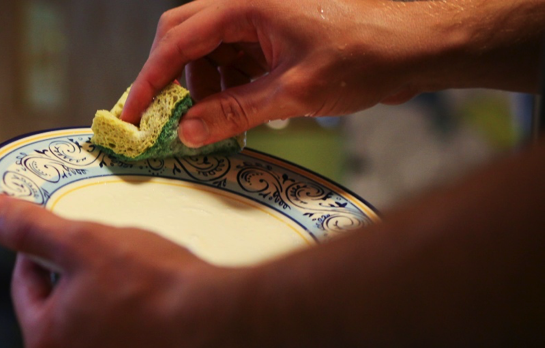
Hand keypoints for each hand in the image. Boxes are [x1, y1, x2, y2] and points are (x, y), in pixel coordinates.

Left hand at [0, 194, 255, 347]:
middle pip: (63, 322)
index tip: (70, 240)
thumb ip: (29, 228)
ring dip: (109, 323)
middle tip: (112, 266)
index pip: (28, 288)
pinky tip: (163, 325)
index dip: (45, 255)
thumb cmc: (156, 285)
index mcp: (46, 343)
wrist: (227, 325)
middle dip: (78, 293)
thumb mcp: (83, 241)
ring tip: (141, 294)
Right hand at [120, 0, 542, 146]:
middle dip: (172, 81)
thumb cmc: (364, 56)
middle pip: (183, 36)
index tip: (131, 116)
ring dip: (204, 88)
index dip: (149, 80)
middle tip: (168, 120)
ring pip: (207, 50)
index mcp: (246, 4)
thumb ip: (235, 113)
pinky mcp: (271, 34)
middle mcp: (247, 4)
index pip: (177, 41)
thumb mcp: (294, 93)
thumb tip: (187, 133)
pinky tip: (245, 110)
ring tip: (222, 120)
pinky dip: (228, 87)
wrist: (417, 46)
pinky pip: (232, 59)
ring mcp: (259, 18)